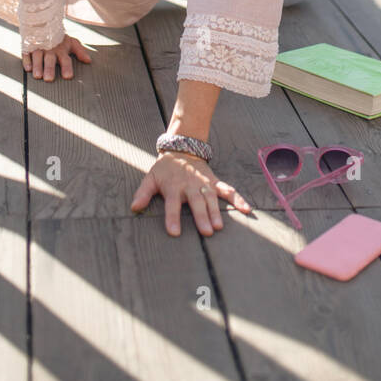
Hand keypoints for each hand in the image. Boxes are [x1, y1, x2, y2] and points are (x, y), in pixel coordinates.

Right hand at [23, 34, 91, 81]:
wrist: (44, 23)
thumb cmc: (59, 38)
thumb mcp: (71, 42)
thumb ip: (80, 51)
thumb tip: (88, 60)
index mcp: (61, 50)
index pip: (65, 60)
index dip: (67, 68)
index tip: (68, 76)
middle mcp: (50, 50)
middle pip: (50, 60)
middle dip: (49, 69)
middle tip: (49, 79)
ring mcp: (39, 48)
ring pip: (38, 57)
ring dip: (38, 66)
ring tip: (38, 76)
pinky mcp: (29, 47)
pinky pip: (27, 54)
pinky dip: (27, 61)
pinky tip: (28, 68)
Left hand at [130, 152, 251, 236]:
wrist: (182, 148)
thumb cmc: (165, 169)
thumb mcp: (150, 178)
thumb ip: (142, 193)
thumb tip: (134, 207)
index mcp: (173, 187)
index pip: (172, 205)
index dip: (172, 218)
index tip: (174, 232)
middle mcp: (190, 186)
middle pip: (196, 203)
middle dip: (201, 216)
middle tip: (207, 231)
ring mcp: (204, 184)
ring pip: (211, 198)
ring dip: (216, 211)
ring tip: (219, 226)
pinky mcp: (214, 181)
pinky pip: (228, 190)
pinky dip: (238, 199)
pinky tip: (247, 209)